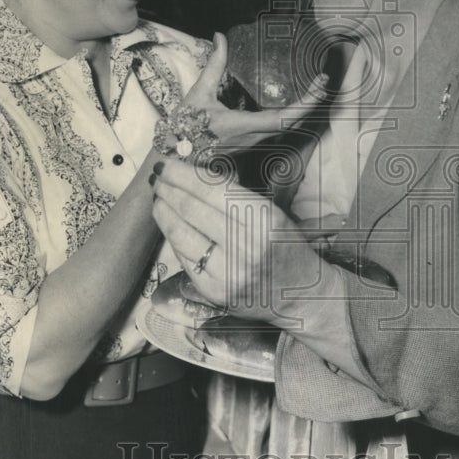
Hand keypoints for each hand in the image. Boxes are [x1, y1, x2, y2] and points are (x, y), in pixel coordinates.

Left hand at [151, 155, 326, 324]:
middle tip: (156, 178)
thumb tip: (190, 175)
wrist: (301, 294)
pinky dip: (173, 238)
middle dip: (167, 189)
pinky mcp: (214, 291)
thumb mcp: (272, 213)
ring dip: (163, 212)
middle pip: (191, 209)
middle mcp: (246, 246)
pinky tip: (171, 226)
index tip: (165, 164)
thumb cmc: (284, 246)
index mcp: (264, 218)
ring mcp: (228, 272)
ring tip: (158, 200)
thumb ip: (234, 196)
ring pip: (181, 234)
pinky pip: (184, 258)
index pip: (212, 188)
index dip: (182, 174)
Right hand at [182, 33, 327, 150]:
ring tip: (312, 89)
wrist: (174, 157)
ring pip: (287, 130)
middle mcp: (253, 138)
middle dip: (312, 103)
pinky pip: (276, 131)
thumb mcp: (199, 93)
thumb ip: (214, 65)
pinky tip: (291, 103)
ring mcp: (252, 145)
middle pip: (293, 124)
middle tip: (321, 81)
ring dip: (303, 111)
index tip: (319, 85)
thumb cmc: (183, 128)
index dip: (307, 103)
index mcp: (243, 126)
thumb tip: (220, 37)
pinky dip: (290, 117)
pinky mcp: (249, 145)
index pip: (284, 118)